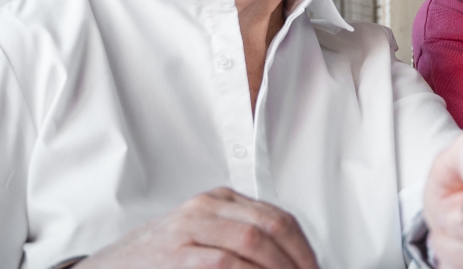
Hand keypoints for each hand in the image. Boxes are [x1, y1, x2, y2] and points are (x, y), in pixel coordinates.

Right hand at [77, 187, 317, 268]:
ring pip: (252, 241)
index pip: (278, 218)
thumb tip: (288, 262)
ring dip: (278, 268)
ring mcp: (188, 227)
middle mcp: (206, 207)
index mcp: (219, 200)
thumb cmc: (158, 260)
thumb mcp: (201, 238)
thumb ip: (240, 243)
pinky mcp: (174, 254)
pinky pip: (223, 263)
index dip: (303, 248)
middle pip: (271, 227)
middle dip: (297, 260)